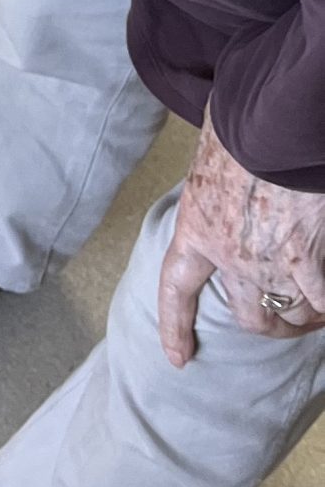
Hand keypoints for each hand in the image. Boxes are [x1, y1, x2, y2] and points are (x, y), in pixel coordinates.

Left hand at [157, 106, 324, 367]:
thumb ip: (220, 194)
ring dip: (307, 316)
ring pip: (292, 313)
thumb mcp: (210, 168)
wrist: (265, 128)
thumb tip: (236, 186)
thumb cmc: (236, 131)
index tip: (178, 359)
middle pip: (248, 315)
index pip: (176, 291)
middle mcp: (229, 259)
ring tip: (316, 311)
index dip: (176, 327)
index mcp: (195, 233)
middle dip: (269, 325)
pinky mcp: (306, 260)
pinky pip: (321, 302)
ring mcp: (269, 264)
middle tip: (288, 322)